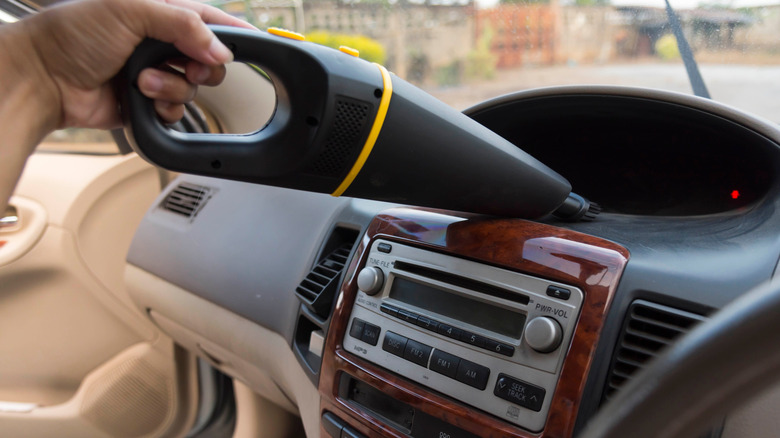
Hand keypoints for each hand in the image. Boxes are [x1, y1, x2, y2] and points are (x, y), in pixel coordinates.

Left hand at [10, 0, 253, 128]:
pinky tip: (146, 99)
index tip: (255, 42)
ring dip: (173, 87)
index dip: (233, 30)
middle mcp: (159, 42)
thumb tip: (219, 48)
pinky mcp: (148, 100)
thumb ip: (182, 24)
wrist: (43, 79)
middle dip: (201, 65)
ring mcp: (154, 72)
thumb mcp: (130, 10)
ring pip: (193, 87)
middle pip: (208, 57)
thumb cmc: (72, 35)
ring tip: (143, 81)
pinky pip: (178, 109)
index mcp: (158, 12)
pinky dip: (167, 107)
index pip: (208, 17)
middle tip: (186, 65)